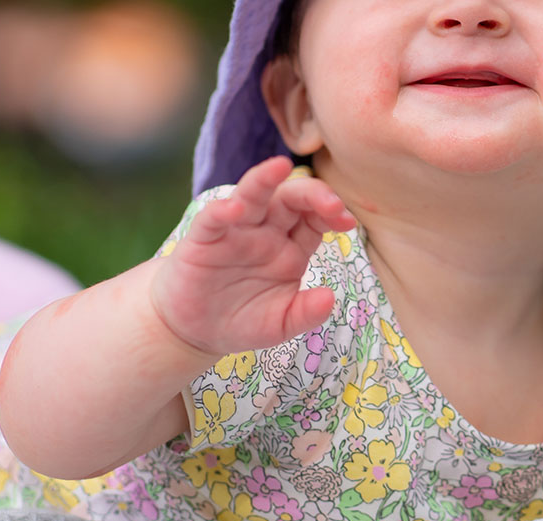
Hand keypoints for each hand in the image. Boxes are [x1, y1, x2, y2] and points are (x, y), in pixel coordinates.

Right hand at [151, 157, 356, 355]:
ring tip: (280, 167)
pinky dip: (221, 210)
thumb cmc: (243, 321)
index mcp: (290, 249)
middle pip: (291, 199)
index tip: (347, 221)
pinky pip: (213, 219)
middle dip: (313, 193)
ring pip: (252, 196)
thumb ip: (306, 313)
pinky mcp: (203, 240)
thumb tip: (330, 299)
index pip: (315, 219)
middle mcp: (266, 233)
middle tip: (332, 204)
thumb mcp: (281, 324)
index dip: (331, 213)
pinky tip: (234, 209)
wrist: (195, 332)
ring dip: (265, 180)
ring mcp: (235, 233)